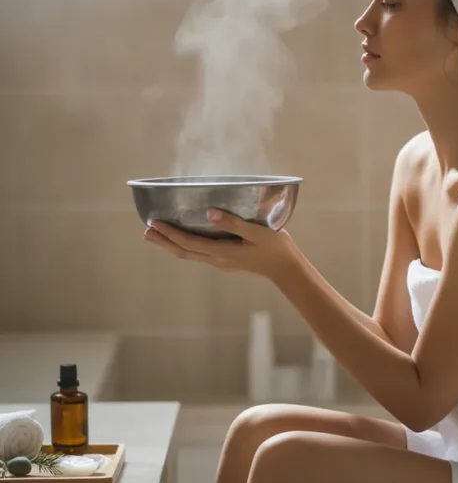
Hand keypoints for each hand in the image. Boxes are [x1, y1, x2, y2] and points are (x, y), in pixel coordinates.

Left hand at [143, 209, 295, 279]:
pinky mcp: (226, 261)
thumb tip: (209, 212)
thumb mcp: (256, 232)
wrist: (286, 269)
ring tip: (155, 236)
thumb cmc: (275, 248)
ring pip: (189, 254)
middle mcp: (217, 260)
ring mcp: (220, 262)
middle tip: (145, 231)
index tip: (153, 223)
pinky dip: (184, 246)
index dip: (169, 233)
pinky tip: (182, 240)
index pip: (188, 242)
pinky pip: (197, 254)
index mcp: (222, 252)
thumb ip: (233, 222)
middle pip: (182, 251)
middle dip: (163, 241)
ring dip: (171, 245)